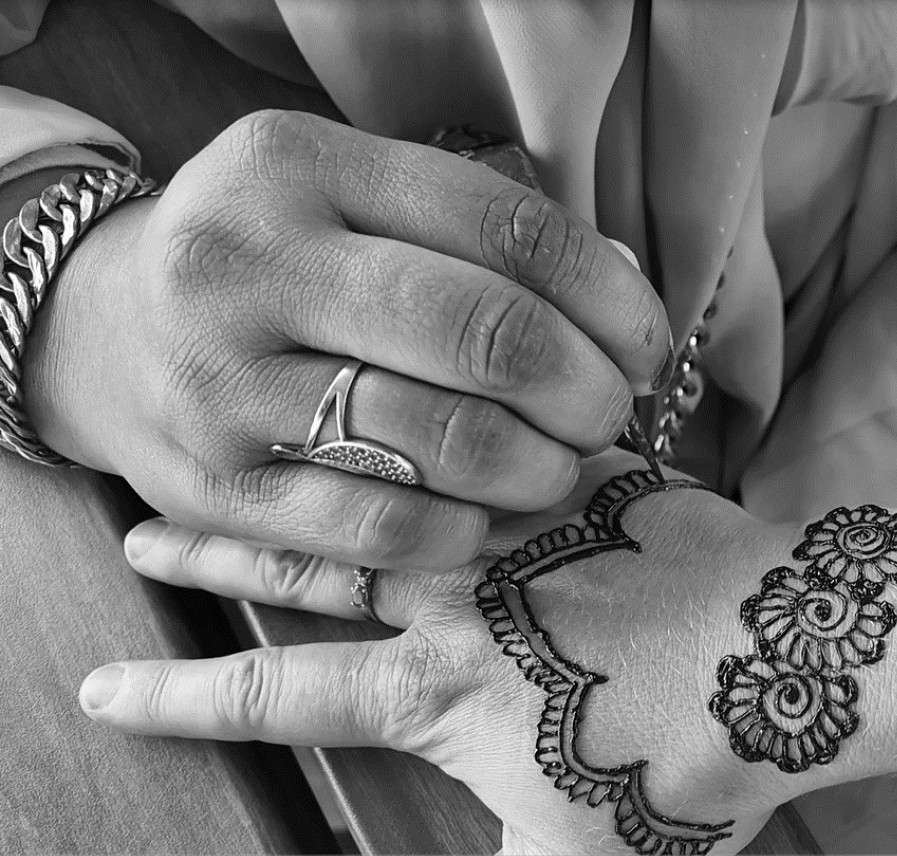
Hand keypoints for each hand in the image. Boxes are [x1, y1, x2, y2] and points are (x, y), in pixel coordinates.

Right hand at [21, 110, 671, 570]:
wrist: (105, 333)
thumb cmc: (277, 266)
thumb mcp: (351, 201)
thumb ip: (474, 236)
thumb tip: (624, 294)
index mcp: (302, 165)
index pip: (511, 227)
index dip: (609, 298)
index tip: (643, 348)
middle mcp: (250, 259)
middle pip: (486, 333)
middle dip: (584, 390)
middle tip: (605, 414)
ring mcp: (221, 375)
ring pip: (443, 437)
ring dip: (538, 467)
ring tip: (555, 467)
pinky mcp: (212, 483)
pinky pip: (379, 523)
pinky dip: (461, 528)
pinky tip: (481, 515)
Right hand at [80, 453, 819, 853]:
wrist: (794, 651)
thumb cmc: (688, 764)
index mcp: (435, 688)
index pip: (276, 693)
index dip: (184, 701)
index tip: (107, 690)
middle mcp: (459, 592)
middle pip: (307, 566)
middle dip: (216, 555)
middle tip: (142, 531)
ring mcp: (523, 524)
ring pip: (385, 491)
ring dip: (308, 479)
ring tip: (248, 456)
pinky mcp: (591, 477)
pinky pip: (501, 434)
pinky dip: (446, 415)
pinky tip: (415, 384)